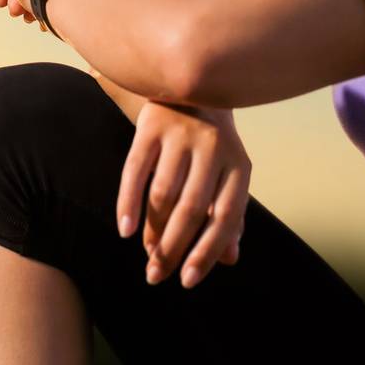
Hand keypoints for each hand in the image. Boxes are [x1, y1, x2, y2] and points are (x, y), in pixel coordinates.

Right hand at [117, 100, 248, 287]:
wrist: (189, 84)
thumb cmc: (211, 142)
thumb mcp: (228, 173)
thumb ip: (230, 213)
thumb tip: (229, 259)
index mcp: (239, 165)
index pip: (225, 218)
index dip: (206, 252)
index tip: (187, 280)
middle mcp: (213, 149)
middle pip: (191, 210)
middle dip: (173, 249)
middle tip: (156, 275)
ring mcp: (181, 135)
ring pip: (164, 194)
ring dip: (153, 230)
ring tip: (146, 254)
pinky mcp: (151, 126)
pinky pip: (135, 171)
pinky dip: (128, 202)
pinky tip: (125, 229)